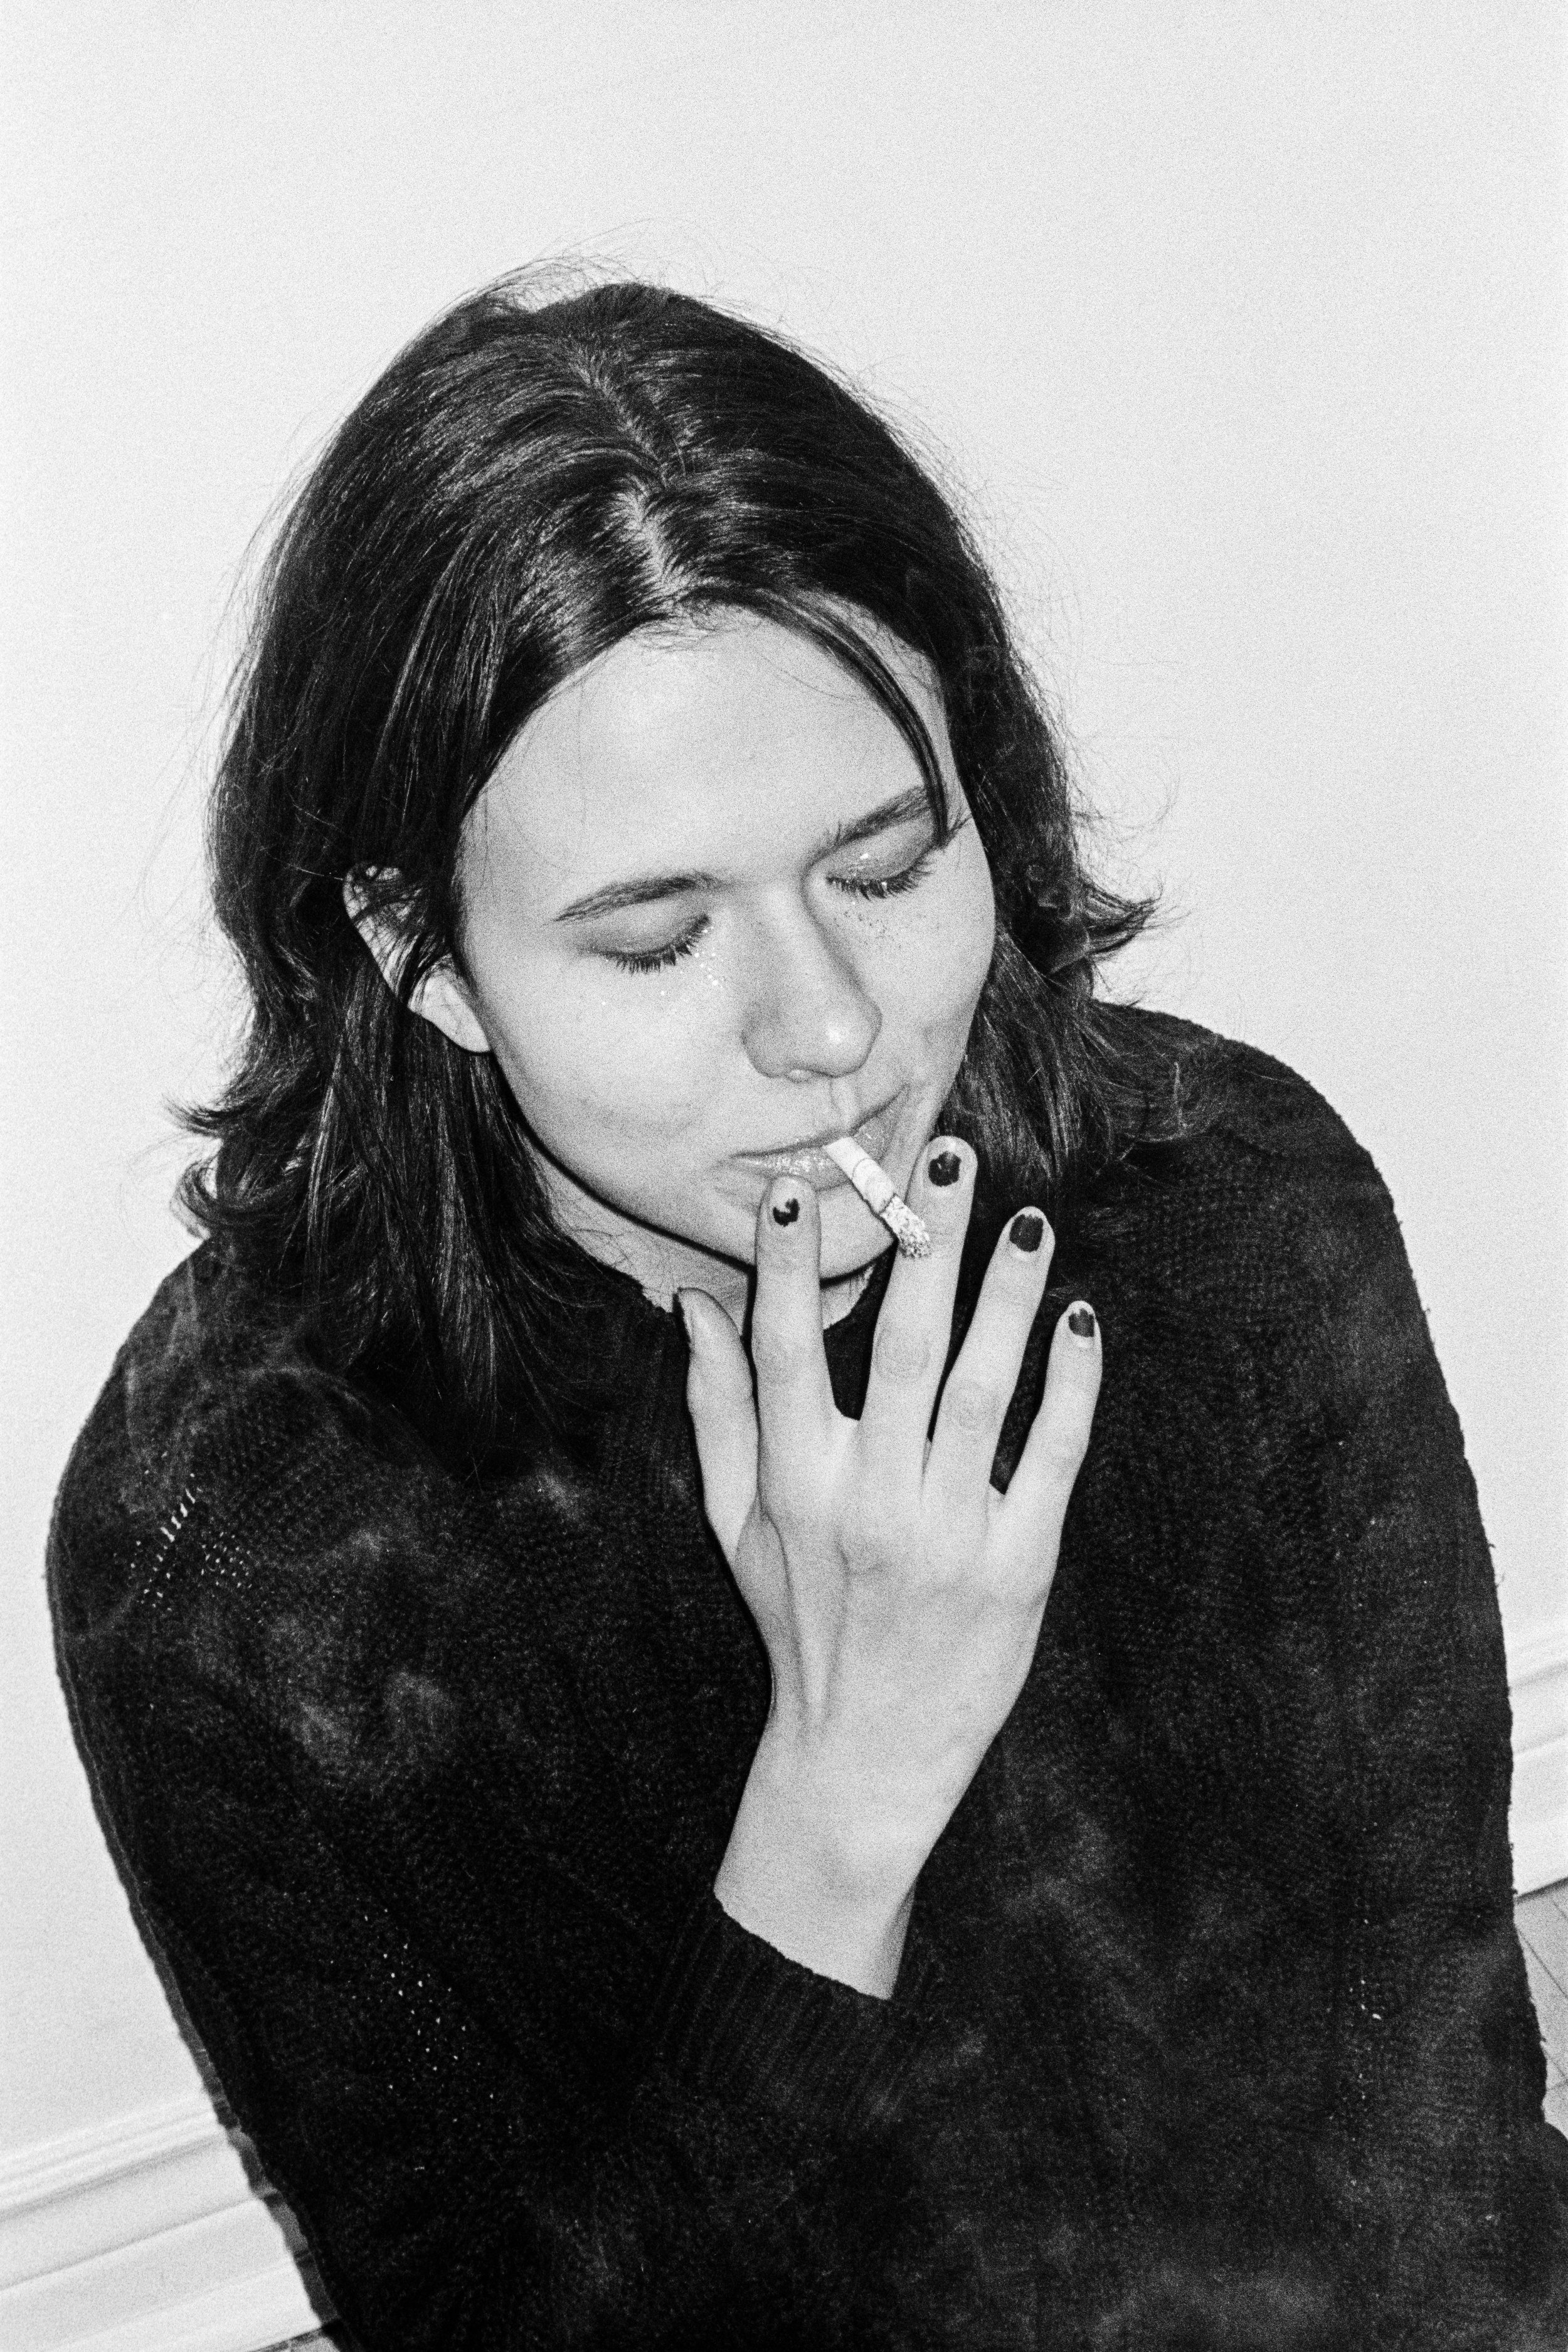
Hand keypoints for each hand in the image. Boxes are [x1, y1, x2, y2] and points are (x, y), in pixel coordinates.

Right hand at [679, 1138, 1100, 1994]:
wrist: (865, 1755)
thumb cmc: (797, 1620)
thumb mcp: (738, 1522)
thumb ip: (718, 1409)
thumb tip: (694, 1304)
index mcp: (796, 1484)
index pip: (788, 1353)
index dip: (793, 1269)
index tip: (805, 1188)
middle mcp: (870, 1502)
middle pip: (902, 1349)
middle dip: (925, 1245)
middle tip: (950, 1158)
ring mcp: (950, 1534)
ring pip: (985, 1389)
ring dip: (1007, 1297)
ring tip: (1028, 1218)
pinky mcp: (1020, 1568)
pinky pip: (1053, 1456)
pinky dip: (1070, 1385)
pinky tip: (1079, 1318)